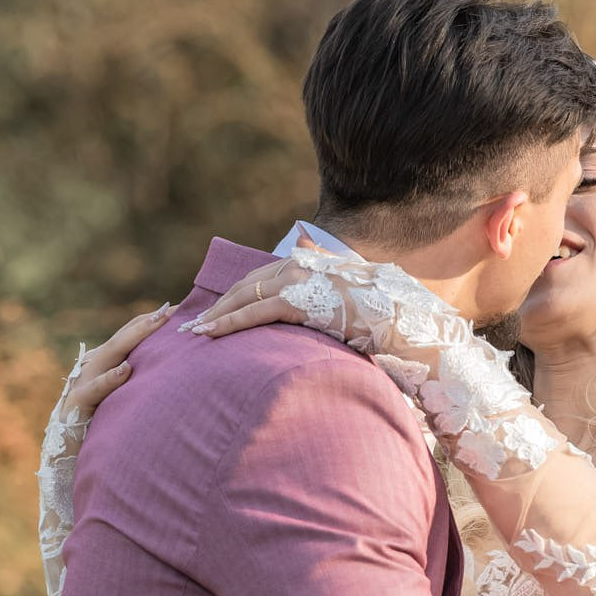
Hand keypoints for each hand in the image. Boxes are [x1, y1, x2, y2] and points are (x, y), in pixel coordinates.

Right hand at [54, 302, 172, 425]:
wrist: (66, 454)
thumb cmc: (101, 427)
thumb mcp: (122, 399)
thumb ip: (139, 383)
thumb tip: (170, 371)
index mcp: (104, 364)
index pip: (129, 336)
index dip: (150, 322)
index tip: (176, 310)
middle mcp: (93, 367)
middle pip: (122, 339)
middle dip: (147, 322)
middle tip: (171, 309)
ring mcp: (83, 382)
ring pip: (110, 354)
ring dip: (134, 337)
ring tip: (156, 323)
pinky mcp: (77, 403)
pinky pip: (95, 389)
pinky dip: (111, 378)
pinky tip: (126, 369)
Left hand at [184, 246, 459, 356]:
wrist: (402, 319)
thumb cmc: (381, 314)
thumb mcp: (349, 294)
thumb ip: (325, 286)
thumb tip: (310, 278)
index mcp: (309, 262)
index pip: (262, 277)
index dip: (236, 294)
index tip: (216, 310)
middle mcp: (299, 264)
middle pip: (247, 284)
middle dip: (218, 304)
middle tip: (192, 322)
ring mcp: (297, 280)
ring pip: (244, 296)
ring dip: (217, 315)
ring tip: (195, 332)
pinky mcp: (297, 300)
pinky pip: (254, 312)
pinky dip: (229, 323)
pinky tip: (211, 333)